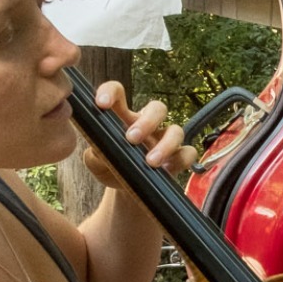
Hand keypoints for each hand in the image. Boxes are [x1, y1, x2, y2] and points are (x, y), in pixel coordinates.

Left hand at [81, 80, 197, 187]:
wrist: (124, 188)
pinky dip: (179, 160)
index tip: (101, 103)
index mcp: (123, 116)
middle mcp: (147, 124)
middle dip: (147, 122)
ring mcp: (165, 140)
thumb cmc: (109, 167)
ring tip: (151, 162)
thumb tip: (100, 151)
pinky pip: (188, 153)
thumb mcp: (95, 162)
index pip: (118, 93)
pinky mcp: (178, 157)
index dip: (110, 92)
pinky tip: (165, 170)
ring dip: (165, 145)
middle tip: (132, 138)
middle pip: (158, 108)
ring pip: (176, 130)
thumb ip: (94, 155)